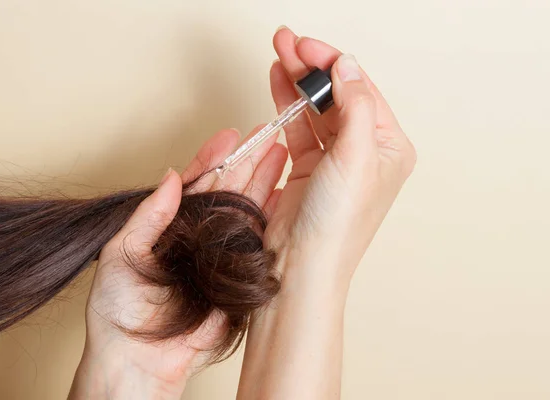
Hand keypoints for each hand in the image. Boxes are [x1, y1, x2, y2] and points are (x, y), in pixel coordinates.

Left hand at [69, 128, 286, 399]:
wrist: (136, 358)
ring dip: (263, 182)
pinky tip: (284, 198)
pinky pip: (258, 245)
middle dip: (247, 160)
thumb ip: (148, 215)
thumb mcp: (121, 252)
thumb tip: (171, 177)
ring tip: (280, 155)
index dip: (212, 157)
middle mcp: (198, 235)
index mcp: (170, 225)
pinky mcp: (237, 277)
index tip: (229, 135)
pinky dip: (273, 220)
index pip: (196, 183)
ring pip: (246, 210)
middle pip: (227, 190)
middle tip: (266, 134)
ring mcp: (220, 254)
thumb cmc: (118, 309)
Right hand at [266, 27, 415, 285]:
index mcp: (389, 148)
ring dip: (297, 82)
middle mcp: (364, 152)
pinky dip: (287, 104)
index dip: (335, 64)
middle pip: (337, 95)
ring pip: (315, 108)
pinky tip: (278, 83)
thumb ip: (355, 105)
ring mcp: (334, 160)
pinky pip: (298, 127)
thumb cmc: (336, 225)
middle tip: (288, 43)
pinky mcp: (307, 168)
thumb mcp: (357, 157)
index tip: (309, 46)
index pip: (363, 90)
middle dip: (312, 68)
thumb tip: (348, 66)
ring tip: (278, 55)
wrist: (300, 265)